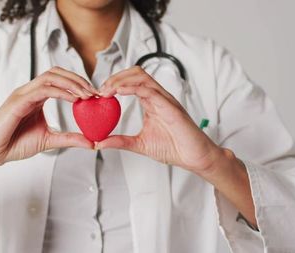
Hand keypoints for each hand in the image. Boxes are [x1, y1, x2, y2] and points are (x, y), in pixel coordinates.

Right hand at [0, 67, 95, 187]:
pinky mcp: (17, 102)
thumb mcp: (48, 140)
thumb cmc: (14, 144)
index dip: (78, 84)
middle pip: (56, 73)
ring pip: (50, 77)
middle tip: (95, 92)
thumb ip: (68, 138)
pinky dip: (60, 92)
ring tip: (87, 94)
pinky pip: (42, 90)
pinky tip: (73, 100)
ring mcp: (22, 94)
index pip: (59, 80)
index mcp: (36, 97)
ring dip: (71, 83)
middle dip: (77, 79)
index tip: (95, 95)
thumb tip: (91, 142)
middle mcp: (29, 92)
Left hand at [96, 66, 222, 174]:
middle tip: (100, 90)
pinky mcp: (170, 106)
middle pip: (135, 73)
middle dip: (115, 77)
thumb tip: (99, 143)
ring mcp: (165, 99)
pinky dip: (133, 88)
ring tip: (107, 90)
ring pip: (142, 76)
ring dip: (121, 79)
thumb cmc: (174, 148)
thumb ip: (120, 141)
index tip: (99, 94)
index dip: (114, 83)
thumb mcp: (139, 144)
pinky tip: (120, 92)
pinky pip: (150, 90)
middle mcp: (158, 97)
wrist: (195, 157)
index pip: (131, 82)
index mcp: (151, 102)